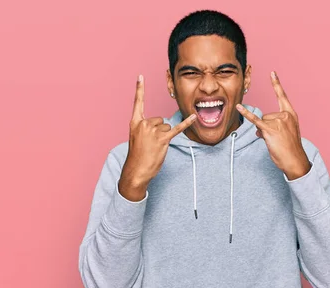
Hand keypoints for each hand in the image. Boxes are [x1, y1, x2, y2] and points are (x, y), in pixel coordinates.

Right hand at [118, 75, 196, 200]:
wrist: (136, 170)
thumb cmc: (138, 156)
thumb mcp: (137, 138)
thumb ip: (146, 128)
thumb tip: (163, 125)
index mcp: (135, 122)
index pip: (138, 102)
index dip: (139, 89)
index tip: (140, 76)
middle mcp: (143, 124)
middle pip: (160, 120)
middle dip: (159, 131)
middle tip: (151, 144)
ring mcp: (153, 131)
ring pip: (167, 127)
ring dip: (165, 137)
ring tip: (156, 147)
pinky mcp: (162, 139)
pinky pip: (176, 129)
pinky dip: (186, 124)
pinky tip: (194, 117)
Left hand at [236, 71, 310, 179]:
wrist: (295, 161)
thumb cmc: (291, 150)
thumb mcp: (285, 134)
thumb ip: (273, 126)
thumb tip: (257, 130)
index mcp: (291, 114)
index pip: (282, 97)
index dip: (276, 84)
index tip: (272, 73)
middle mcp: (285, 115)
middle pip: (266, 115)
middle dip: (267, 127)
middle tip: (277, 139)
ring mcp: (278, 122)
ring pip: (262, 122)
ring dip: (264, 132)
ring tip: (274, 142)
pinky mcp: (270, 130)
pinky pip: (255, 120)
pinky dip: (246, 114)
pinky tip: (238, 107)